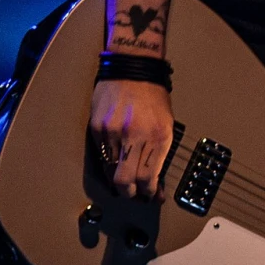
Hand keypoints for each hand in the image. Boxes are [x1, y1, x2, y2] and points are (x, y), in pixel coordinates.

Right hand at [90, 78, 174, 198]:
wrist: (132, 68)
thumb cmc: (154, 95)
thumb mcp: (166, 122)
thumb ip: (159, 150)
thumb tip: (154, 177)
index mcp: (158, 136)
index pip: (149, 177)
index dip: (149, 192)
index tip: (151, 196)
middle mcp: (135, 137)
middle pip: (126, 181)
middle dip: (130, 193)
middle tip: (134, 195)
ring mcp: (113, 133)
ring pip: (111, 171)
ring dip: (117, 180)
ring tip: (125, 182)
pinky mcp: (97, 129)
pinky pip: (101, 156)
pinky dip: (108, 164)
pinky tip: (114, 164)